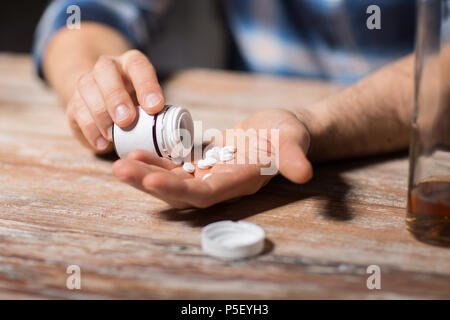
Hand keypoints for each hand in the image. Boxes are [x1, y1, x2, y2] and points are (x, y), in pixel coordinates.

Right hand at [66, 50, 164, 151]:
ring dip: (100, 113)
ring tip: (112, 135)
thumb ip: (157, 113)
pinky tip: (102, 144)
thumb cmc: (136, 103)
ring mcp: (88, 82)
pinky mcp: (74, 102)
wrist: (103, 98)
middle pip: (106, 70)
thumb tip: (177, 136)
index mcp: (131, 64)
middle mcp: (107, 67)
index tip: (155, 108)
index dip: (147, 85)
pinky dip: (89, 129)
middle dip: (116, 96)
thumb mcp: (149, 102)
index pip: (139, 66)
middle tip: (127, 120)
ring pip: (87, 88)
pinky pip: (76, 111)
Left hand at [112, 109, 312, 208]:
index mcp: (239, 183)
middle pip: (180, 191)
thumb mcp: (294, 141)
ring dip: (146, 172)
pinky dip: (155, 160)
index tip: (149, 180)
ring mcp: (209, 174)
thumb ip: (294, 158)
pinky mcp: (203, 163)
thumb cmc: (289, 135)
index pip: (205, 194)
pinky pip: (174, 165)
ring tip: (119, 162)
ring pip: (172, 180)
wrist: (280, 130)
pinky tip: (135, 151)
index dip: (178, 191)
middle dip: (149, 182)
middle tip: (119, 169)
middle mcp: (220, 184)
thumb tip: (304, 172)